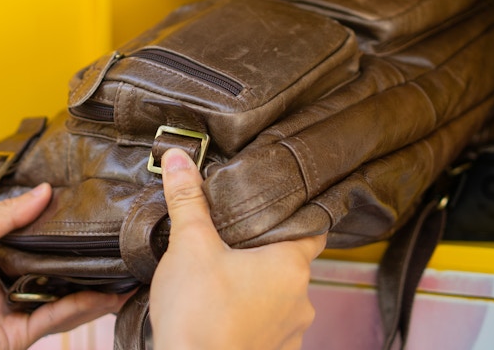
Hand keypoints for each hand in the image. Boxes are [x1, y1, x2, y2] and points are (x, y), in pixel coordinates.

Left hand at [0, 183, 125, 349]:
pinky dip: (81, 308)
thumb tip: (43, 192)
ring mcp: (12, 309)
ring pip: (62, 296)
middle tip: (114, 242)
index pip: (33, 238)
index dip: (59, 229)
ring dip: (92, 285)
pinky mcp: (17, 335)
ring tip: (122, 270)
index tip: (87, 213)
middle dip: (83, 258)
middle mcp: (4, 282)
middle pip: (52, 267)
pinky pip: (55, 319)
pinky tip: (104, 296)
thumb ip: (7, 215)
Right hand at [149, 150, 324, 349]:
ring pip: (279, 297)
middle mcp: (302, 300)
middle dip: (263, 251)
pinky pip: (268, 326)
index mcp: (291, 265)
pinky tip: (223, 309)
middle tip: (233, 237)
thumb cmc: (198, 313)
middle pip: (290, 262)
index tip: (281, 202)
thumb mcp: (189, 245)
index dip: (298, 212)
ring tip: (223, 276)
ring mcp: (290, 332)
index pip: (313, 228)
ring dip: (257, 287)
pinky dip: (250, 316)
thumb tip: (180, 160)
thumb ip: (187, 200)